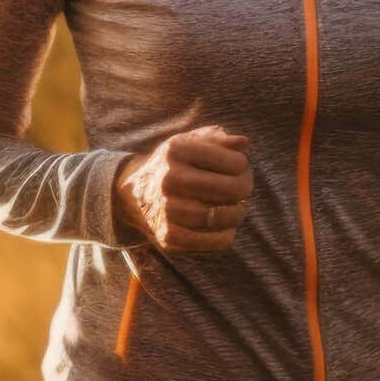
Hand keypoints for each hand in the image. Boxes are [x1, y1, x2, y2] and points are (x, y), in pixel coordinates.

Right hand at [114, 125, 253, 253]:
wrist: (134, 194)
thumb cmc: (174, 165)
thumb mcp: (190, 143)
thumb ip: (218, 140)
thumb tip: (243, 142)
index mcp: (177, 150)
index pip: (234, 162)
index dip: (244, 166)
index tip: (239, 168)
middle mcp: (169, 178)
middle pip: (232, 189)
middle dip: (245, 189)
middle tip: (243, 190)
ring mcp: (168, 209)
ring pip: (223, 216)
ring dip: (237, 213)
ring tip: (236, 207)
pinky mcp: (169, 236)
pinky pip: (215, 241)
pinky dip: (227, 234)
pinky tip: (224, 226)